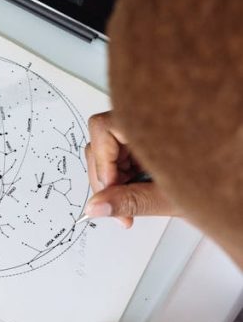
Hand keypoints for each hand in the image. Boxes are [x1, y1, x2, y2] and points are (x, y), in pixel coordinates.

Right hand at [84, 111, 178, 226]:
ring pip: (113, 143)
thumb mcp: (171, 196)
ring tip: (141, 193)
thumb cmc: (224, 180)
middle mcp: (151, 115)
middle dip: (108, 174)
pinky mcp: (158, 132)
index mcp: (152, 119)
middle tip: (121, 202)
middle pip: (103, 136)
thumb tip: (96, 206)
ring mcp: (154, 123)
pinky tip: (148, 182)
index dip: (102, 164)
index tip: (111, 190)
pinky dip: (131, 168)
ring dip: (119, 173)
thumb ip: (129, 201)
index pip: (102, 128)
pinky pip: (129, 144)